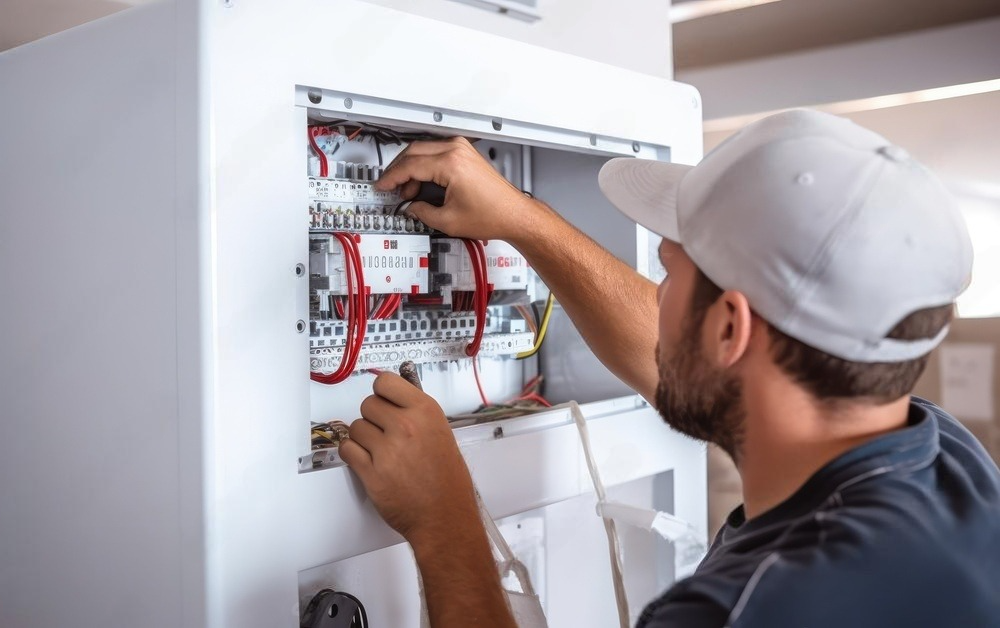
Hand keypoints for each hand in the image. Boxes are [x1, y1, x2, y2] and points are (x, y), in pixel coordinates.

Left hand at [339, 373, 478, 542]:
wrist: (444, 516)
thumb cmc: (447, 481)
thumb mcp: (441, 433)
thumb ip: (416, 414)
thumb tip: (394, 401)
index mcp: (425, 412)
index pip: (386, 382)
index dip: (382, 392)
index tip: (383, 400)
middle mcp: (406, 426)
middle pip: (368, 404)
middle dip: (373, 417)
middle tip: (383, 431)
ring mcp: (387, 450)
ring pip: (355, 427)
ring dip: (362, 437)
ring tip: (378, 450)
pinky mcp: (371, 472)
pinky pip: (347, 449)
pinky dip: (352, 453)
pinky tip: (365, 459)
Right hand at [374, 137, 540, 241]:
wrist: (514, 214)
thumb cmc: (493, 215)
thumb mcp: (448, 220)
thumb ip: (422, 212)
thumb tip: (410, 207)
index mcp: (451, 164)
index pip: (410, 165)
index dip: (391, 177)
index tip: (382, 186)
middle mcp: (456, 151)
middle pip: (413, 152)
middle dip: (398, 171)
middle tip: (390, 187)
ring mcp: (462, 149)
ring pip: (423, 150)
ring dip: (411, 168)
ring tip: (408, 192)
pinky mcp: (465, 153)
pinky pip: (436, 153)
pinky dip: (424, 166)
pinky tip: (421, 183)